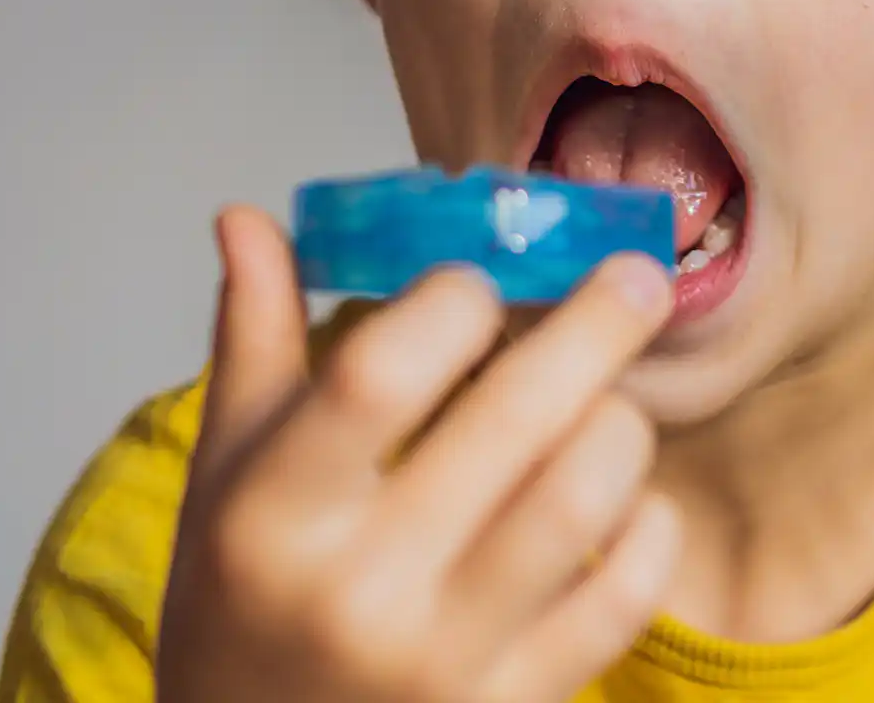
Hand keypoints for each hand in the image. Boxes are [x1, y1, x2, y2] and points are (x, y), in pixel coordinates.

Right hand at [155, 206, 680, 702]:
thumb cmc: (246, 603)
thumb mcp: (223, 479)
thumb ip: (253, 345)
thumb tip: (248, 216)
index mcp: (274, 516)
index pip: (379, 374)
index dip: (452, 302)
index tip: (481, 278)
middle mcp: (359, 591)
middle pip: (512, 424)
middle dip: (593, 328)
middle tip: (635, 276)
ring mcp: (444, 660)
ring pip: (581, 502)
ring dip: (620, 425)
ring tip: (615, 399)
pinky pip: (621, 601)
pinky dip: (650, 531)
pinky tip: (633, 497)